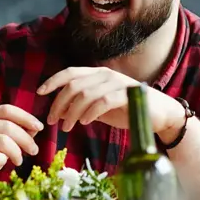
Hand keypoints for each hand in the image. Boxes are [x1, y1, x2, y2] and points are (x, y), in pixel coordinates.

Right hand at [0, 105, 43, 199]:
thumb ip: (13, 135)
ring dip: (17, 152)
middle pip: (7, 125)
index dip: (25, 117)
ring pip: (2, 140)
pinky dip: (3, 160)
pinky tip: (3, 165)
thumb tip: (34, 128)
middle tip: (33, 151)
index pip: (5, 109)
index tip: (39, 127)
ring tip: (18, 160)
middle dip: (26, 139)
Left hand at [37, 67, 184, 138]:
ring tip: (66, 127)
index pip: (69, 73)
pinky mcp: (127, 95)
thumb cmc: (126, 110)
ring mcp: (117, 84)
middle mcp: (105, 75)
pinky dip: (89, 113)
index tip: (40, 93)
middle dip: (58, 103)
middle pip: (73, 86)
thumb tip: (57, 111)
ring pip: (85, 95)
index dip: (52, 81)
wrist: (159, 115)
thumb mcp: (98, 107)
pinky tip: (83, 122)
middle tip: (51, 120)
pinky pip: (102, 102)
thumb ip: (80, 105)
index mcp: (97, 74)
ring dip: (71, 112)